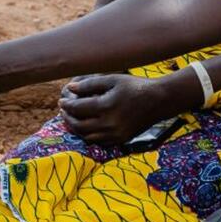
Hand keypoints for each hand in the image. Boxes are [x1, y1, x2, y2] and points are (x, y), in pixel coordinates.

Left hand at [60, 73, 184, 144]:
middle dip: (68, 118)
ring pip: (87, 136)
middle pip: (79, 125)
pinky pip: (98, 141)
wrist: (159, 101)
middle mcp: (109, 124)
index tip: (62, 100)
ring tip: (72, 118)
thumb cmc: (135, 86)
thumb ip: (89, 84)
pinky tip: (86, 126)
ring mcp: (115, 134)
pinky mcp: (121, 140)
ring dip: (76, 128)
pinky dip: (89, 135)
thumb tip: (70, 88)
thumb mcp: (112, 80)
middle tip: (64, 110)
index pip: (78, 109)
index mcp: (106, 106)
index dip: (66, 105)